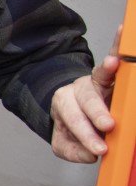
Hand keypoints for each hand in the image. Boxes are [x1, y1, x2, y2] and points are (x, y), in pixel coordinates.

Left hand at [50, 26, 121, 163]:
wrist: (71, 107)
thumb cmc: (72, 124)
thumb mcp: (64, 142)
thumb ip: (72, 150)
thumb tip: (90, 154)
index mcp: (64, 105)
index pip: (74, 121)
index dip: (86, 136)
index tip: (100, 150)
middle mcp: (79, 89)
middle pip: (87, 100)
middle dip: (98, 113)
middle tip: (109, 126)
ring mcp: (96, 80)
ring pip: (101, 73)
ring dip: (109, 68)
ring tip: (115, 63)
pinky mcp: (111, 74)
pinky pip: (115, 58)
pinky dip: (118, 44)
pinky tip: (121, 31)